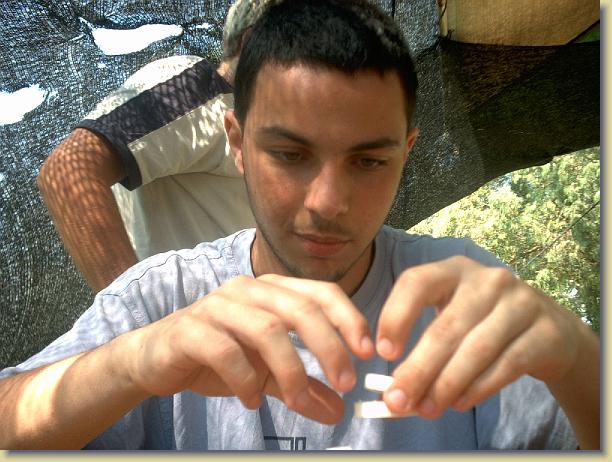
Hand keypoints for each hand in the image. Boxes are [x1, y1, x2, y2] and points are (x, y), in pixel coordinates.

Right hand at [118, 274, 374, 423]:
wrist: (155, 358)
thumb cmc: (217, 356)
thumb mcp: (266, 373)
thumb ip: (301, 386)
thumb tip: (339, 410)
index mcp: (271, 291)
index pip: (319, 292)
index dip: (348, 318)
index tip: (367, 352)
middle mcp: (246, 290)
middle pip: (298, 309)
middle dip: (328, 346)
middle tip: (346, 383)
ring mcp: (216, 306)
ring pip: (266, 328)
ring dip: (290, 369)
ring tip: (299, 401)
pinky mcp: (189, 329)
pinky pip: (225, 350)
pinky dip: (245, 378)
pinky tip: (252, 400)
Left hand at [375, 255, 584, 418]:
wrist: (551, 331)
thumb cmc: (485, 323)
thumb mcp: (453, 318)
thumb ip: (424, 346)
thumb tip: (394, 390)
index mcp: (454, 270)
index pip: (416, 282)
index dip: (395, 316)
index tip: (383, 353)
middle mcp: (488, 280)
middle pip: (445, 327)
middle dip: (417, 369)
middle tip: (397, 400)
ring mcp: (521, 303)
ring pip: (475, 349)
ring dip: (445, 385)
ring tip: (426, 409)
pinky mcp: (546, 332)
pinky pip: (506, 365)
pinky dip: (478, 388)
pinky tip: (458, 403)